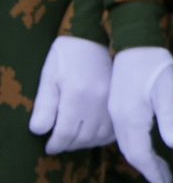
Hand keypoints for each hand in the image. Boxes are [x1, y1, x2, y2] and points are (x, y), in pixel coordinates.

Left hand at [31, 33, 112, 155]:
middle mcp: (98, 102)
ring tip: (74, 139)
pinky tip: (92, 134)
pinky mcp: (121, 100)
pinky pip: (114, 129)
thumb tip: (40, 131)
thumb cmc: (67, 55)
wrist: (95, 36)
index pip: (66, 133)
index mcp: (77, 95)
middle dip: (69, 145)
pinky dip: (102, 137)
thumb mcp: (49, 76)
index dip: (55, 144)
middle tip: (59, 143)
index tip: (49, 146)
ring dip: (85, 143)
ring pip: (100, 137)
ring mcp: (112, 102)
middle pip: (83, 138)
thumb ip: (44, 105)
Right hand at [109, 43, 172, 182]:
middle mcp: (120, 119)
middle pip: (131, 152)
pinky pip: (124, 135)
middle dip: (147, 169)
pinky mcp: (118, 105)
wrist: (135, 41)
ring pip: (126, 144)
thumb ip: (170, 117)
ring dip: (141, 159)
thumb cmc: (155, 63)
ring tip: (158, 169)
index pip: (140, 154)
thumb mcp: (167, 89)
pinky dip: (136, 147)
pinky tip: (147, 146)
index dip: (152, 171)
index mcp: (131, 118)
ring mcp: (116, 112)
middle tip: (163, 182)